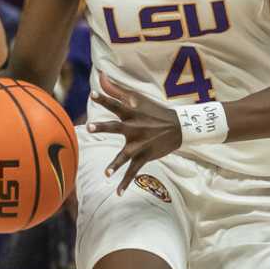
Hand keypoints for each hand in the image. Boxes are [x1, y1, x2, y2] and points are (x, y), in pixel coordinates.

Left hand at [87, 71, 181, 191]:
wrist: (179, 127)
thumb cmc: (154, 111)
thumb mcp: (137, 99)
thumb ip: (116, 90)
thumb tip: (101, 76)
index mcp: (131, 113)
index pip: (115, 104)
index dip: (104, 98)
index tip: (92, 94)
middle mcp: (134, 128)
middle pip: (115, 127)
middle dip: (103, 127)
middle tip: (90, 127)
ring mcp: (140, 144)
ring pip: (125, 155)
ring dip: (116, 164)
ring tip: (106, 173)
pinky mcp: (145, 156)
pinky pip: (133, 171)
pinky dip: (125, 182)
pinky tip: (117, 193)